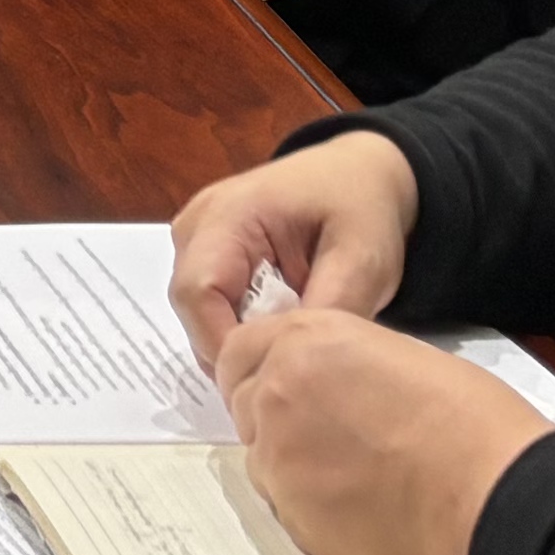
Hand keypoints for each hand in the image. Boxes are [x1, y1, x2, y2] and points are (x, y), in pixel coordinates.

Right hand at [166, 130, 420, 362]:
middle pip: (193, 309)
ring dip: (241, 340)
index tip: (276, 380)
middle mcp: (197, 226)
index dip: (227, 345)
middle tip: (291, 373)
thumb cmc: (360, 209)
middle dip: (237, 349)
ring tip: (291, 350)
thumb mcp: (361, 260)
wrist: (357, 175)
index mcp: (228, 214)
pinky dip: (243, 328)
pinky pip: (211, 307)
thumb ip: (328, 309)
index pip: (197, 293)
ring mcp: (196, 240)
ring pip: (199, 314)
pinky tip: (280, 330)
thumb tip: (295, 365)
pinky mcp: (208, 255)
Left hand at [216, 305, 550, 554]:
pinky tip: (362, 510)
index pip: (239, 350)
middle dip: (272, 418)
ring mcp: (279, 458)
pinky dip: (312, 510)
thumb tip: (328, 387)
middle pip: (244, 405)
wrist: (487, 490)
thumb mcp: (394, 355)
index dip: (256, 370)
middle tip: (324, 438)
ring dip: (291, 466)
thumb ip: (338, 364)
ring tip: (354, 477)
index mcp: (304, 341)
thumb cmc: (467, 420)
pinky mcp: (293, 517)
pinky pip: (287, 510)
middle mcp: (277, 393)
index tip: (274, 387)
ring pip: (262, 461)